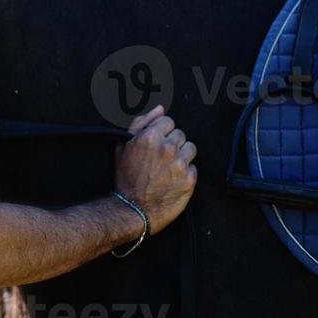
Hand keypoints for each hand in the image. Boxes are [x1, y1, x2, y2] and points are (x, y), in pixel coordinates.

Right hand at [113, 105, 196, 234]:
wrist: (134, 208)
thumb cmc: (126, 177)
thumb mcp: (124, 145)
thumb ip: (142, 122)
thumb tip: (159, 109)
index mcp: (150, 136)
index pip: (168, 121)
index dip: (161, 131)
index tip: (157, 142)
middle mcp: (167, 147)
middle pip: (180, 134)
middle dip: (172, 143)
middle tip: (161, 157)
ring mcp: (180, 163)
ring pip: (191, 148)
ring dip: (182, 156)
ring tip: (168, 167)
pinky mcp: (190, 179)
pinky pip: (194, 167)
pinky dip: (186, 172)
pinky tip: (173, 178)